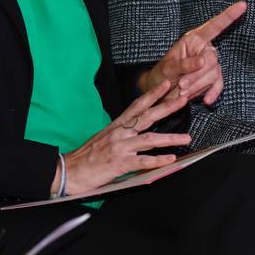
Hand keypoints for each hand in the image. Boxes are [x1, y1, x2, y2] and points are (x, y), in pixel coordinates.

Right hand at [63, 80, 191, 194]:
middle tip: (183, 99)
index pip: (137, 105)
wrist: (69, 170)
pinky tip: (170, 159)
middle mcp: (120, 133)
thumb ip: (122, 133)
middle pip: (147, 116)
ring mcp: (120, 147)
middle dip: (167, 106)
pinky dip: (158, 160)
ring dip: (170, 138)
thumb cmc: (86, 156)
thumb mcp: (104, 138)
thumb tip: (139, 131)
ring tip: (186, 138)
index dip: (153, 94)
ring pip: (150, 139)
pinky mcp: (119, 163)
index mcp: (117, 125)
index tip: (166, 84)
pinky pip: (143, 161)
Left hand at [138, 1, 245, 105]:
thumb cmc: (161, 75)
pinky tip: (206, 101)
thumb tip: (203, 61)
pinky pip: (218, 84)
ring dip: (199, 85)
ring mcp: (209, 64)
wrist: (160, 93)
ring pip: (214, 73)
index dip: (228, 16)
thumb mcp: (168, 68)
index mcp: (193, 39)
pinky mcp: (211, 78)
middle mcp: (203, 49)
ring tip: (183, 91)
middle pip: (212, 59)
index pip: (214, 26)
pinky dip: (213, 93)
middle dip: (197, 75)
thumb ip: (185, 64)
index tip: (242, 5)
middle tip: (182, 85)